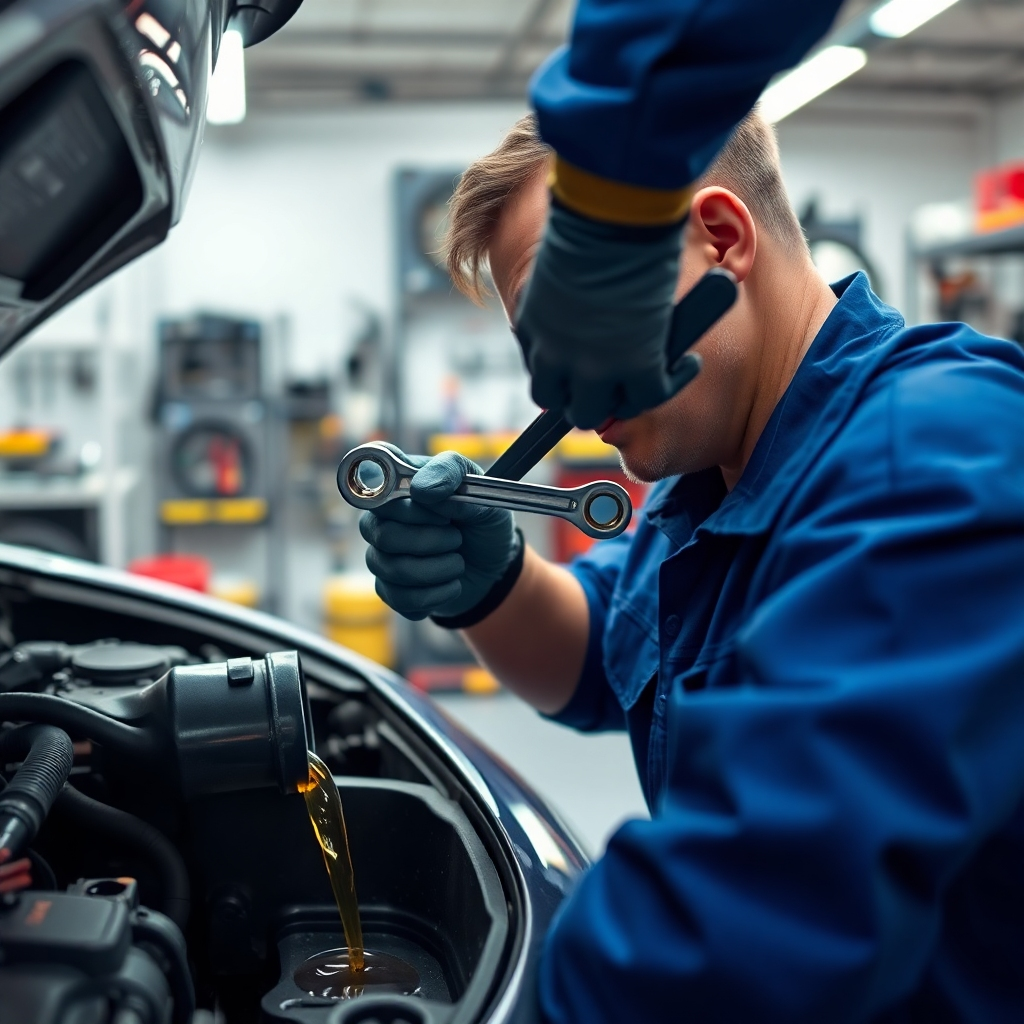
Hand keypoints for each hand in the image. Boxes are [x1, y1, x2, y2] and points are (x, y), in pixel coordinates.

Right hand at [359, 448, 519, 621]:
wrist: (496, 562)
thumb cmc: (481, 518)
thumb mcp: (480, 488)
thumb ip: (452, 475)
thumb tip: (421, 490)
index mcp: (397, 489)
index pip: (380, 497)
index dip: (413, 512)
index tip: (444, 516)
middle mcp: (381, 521)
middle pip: (384, 536)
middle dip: (431, 542)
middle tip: (457, 539)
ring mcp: (382, 556)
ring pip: (392, 570)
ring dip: (437, 570)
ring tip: (458, 563)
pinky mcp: (390, 589)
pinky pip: (399, 598)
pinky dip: (435, 595)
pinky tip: (451, 586)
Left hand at [514, 201, 686, 429]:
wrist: (613, 216)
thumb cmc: (592, 225)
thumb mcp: (560, 272)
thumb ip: (565, 304)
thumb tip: (590, 311)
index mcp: (533, 329)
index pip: (543, 383)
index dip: (568, 385)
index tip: (588, 376)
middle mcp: (556, 356)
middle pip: (568, 408)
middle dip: (594, 402)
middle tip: (622, 385)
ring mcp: (594, 365)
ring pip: (601, 414)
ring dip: (628, 400)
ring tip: (652, 378)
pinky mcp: (636, 363)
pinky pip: (652, 396)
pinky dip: (673, 383)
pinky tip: (687, 363)